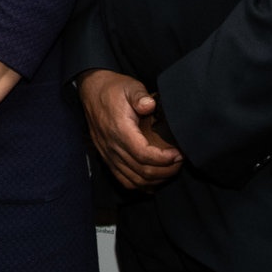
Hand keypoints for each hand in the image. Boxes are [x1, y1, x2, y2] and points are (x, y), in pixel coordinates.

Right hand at [79, 70, 182, 191]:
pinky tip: (153, 180)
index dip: (163, 159)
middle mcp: (113, 146)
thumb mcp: (130, 86)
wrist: (91, 91)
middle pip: (141, 171)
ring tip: (170, 170)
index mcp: (120, 130)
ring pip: (134, 180)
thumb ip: (140, 96)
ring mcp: (108, 154)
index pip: (143, 155)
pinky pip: (123, 180)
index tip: (178, 154)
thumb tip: (150, 105)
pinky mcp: (107, 157)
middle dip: (165, 171)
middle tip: (180, 162)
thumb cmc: (113, 89)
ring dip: (155, 180)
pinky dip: (140, 185)